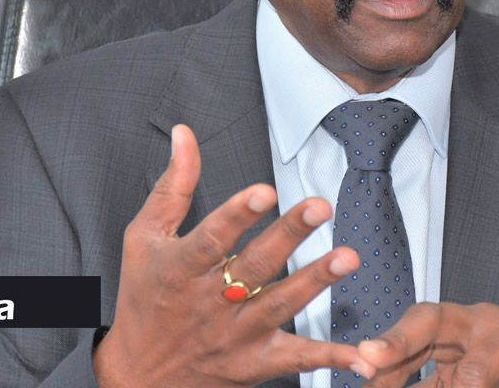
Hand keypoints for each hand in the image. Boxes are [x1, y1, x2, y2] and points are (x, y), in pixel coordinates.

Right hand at [93, 124, 373, 386]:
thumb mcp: (144, 238)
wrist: (136, 377)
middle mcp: (208, 303)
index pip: (210, 238)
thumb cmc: (143, 298)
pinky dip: (330, 358)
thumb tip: (184, 135)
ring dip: (315, 282)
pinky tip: (362, 357)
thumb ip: (172, 187)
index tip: (265, 190)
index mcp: (179, 269)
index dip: (238, 214)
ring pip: (279, 305)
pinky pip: (296, 360)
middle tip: (319, 207)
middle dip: (288, 236)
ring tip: (348, 258)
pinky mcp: (254, 363)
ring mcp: (234, 335)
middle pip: (253, 266)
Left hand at [358, 302, 498, 386]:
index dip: (395, 338)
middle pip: (447, 342)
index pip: (426, 319)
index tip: (364, 357)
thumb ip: (435, 378)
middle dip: (409, 358)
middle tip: (376, 369)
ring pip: (479, 381)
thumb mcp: (478, 365)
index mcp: (470, 322)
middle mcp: (496, 324)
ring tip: (493, 384)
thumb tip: (376, 383)